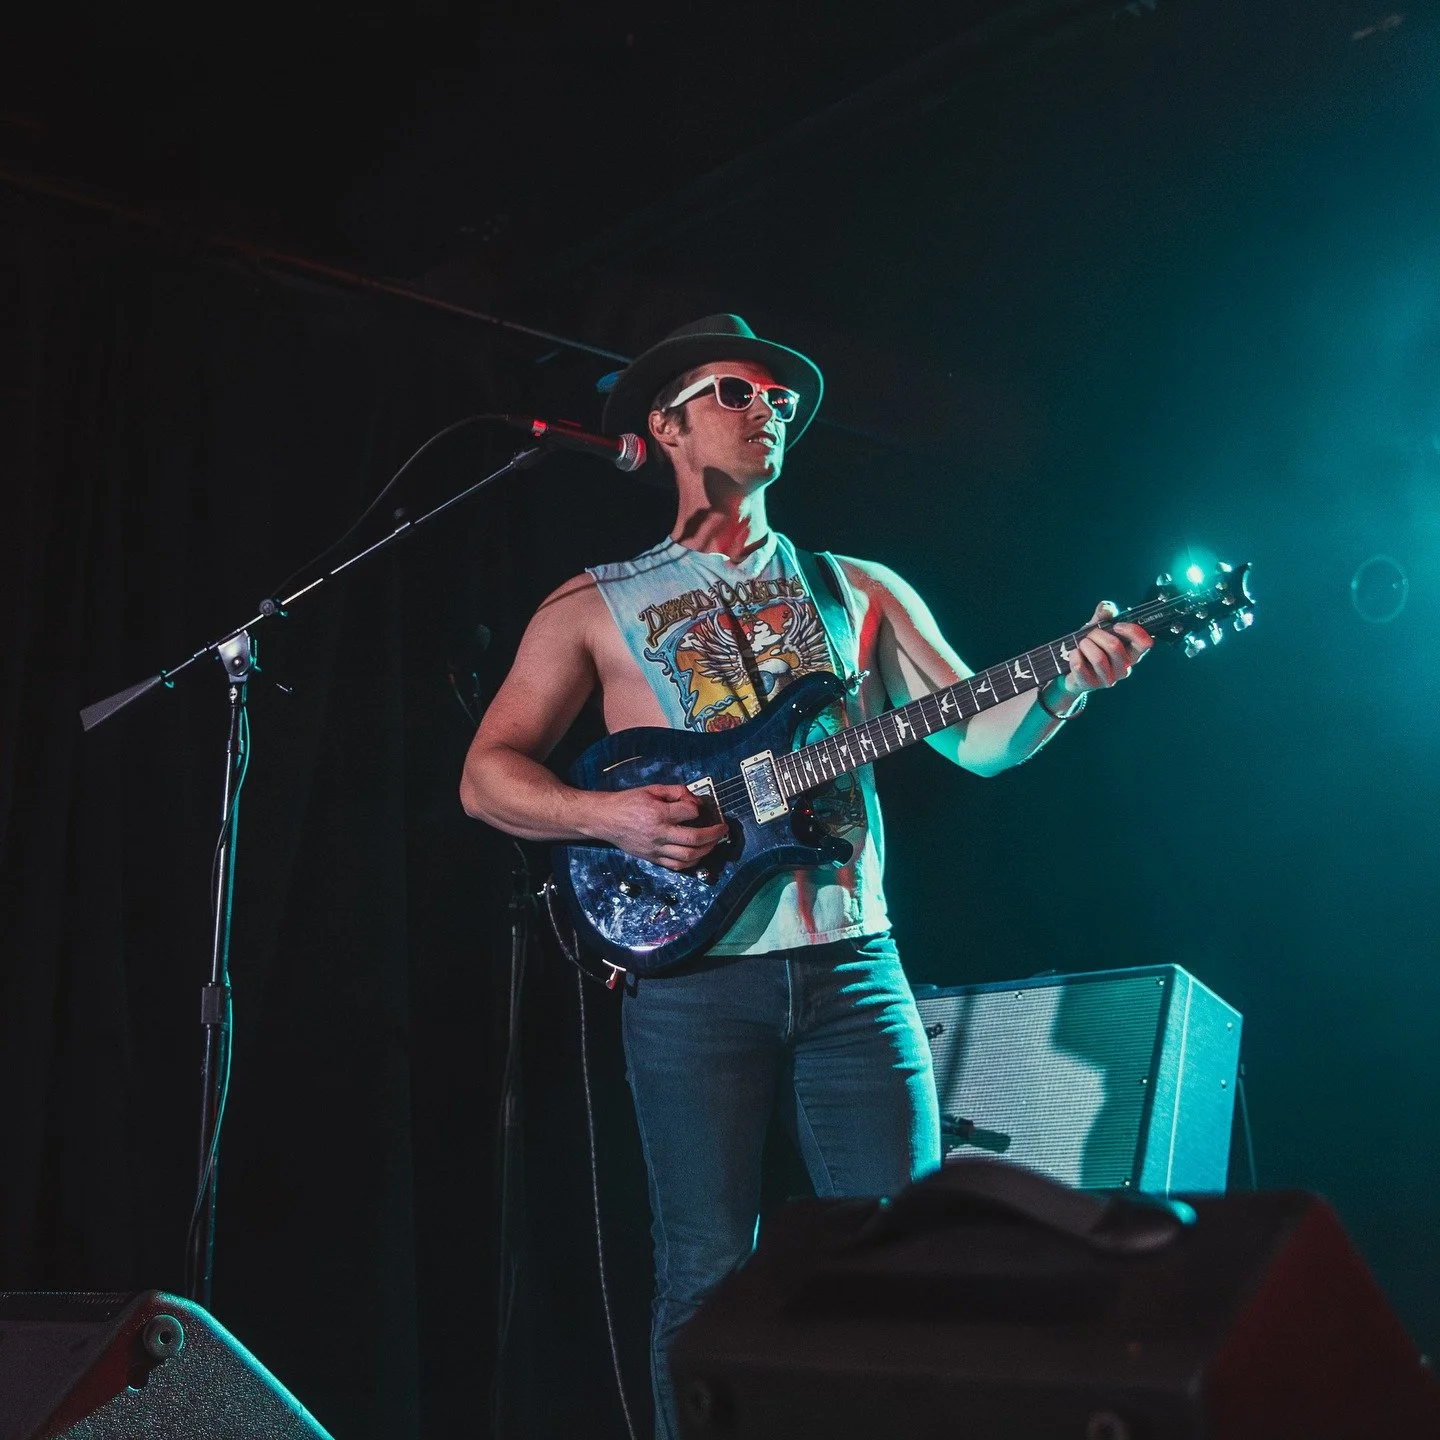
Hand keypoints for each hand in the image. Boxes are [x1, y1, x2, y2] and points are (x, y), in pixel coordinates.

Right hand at [592, 784, 728, 871]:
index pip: (689, 812)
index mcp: (658, 814)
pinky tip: (699, 854)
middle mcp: (659, 833)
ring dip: (707, 850)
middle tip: (722, 829)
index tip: (699, 807)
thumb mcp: (651, 789)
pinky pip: (677, 866)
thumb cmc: (627, 802)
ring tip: (714, 842)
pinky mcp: (652, 858)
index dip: (698, 808)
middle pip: (694, 839)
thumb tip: (694, 800)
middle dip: (714, 834)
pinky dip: (692, 862)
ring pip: (688, 856)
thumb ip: (675, 791)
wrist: (606, 819)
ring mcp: (656, 849)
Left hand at [1059, 600, 1152, 697]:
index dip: (1132, 631)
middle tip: (1089, 635)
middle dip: (1097, 634)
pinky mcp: (1090, 685)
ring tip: (1081, 645)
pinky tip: (1074, 654)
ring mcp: (1108, 680)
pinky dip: (1074, 656)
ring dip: (1085, 645)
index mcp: (1131, 654)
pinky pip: (1080, 666)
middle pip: (1114, 646)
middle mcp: (1124, 669)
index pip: (1145, 643)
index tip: (1117, 625)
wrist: (1072, 672)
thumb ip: (1103, 616)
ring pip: (1098, 658)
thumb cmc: (1091, 648)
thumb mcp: (1097, 629)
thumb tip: (1106, 608)